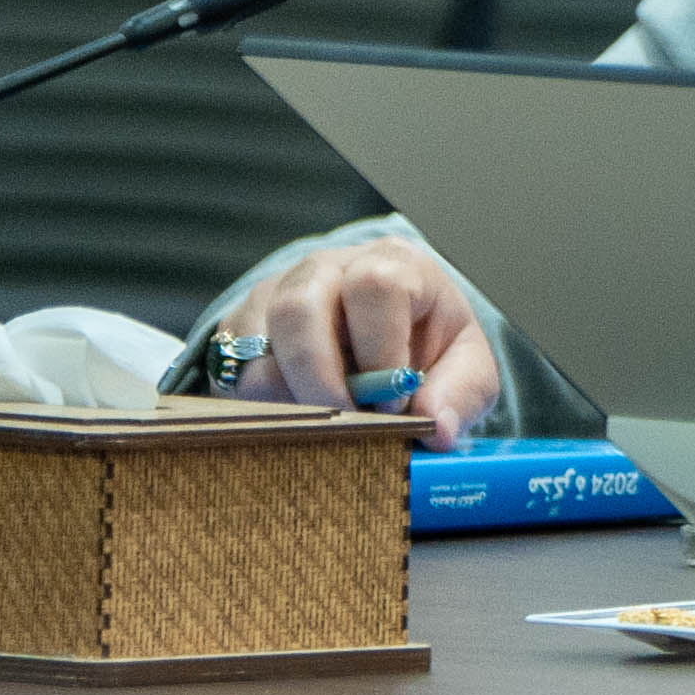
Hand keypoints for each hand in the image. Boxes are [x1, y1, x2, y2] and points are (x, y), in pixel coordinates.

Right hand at [244, 241, 504, 448]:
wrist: (383, 340)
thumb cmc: (426, 350)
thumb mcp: (464, 369)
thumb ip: (460, 395)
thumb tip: (437, 430)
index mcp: (393, 264)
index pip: (376, 287)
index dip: (381, 350)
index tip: (393, 400)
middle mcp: (325, 269)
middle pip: (299, 308)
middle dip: (321, 379)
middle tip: (345, 419)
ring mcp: (273, 294)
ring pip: (255, 343)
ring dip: (286, 397)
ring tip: (322, 423)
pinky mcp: (237, 329)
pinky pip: (231, 369)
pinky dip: (259, 404)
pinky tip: (296, 416)